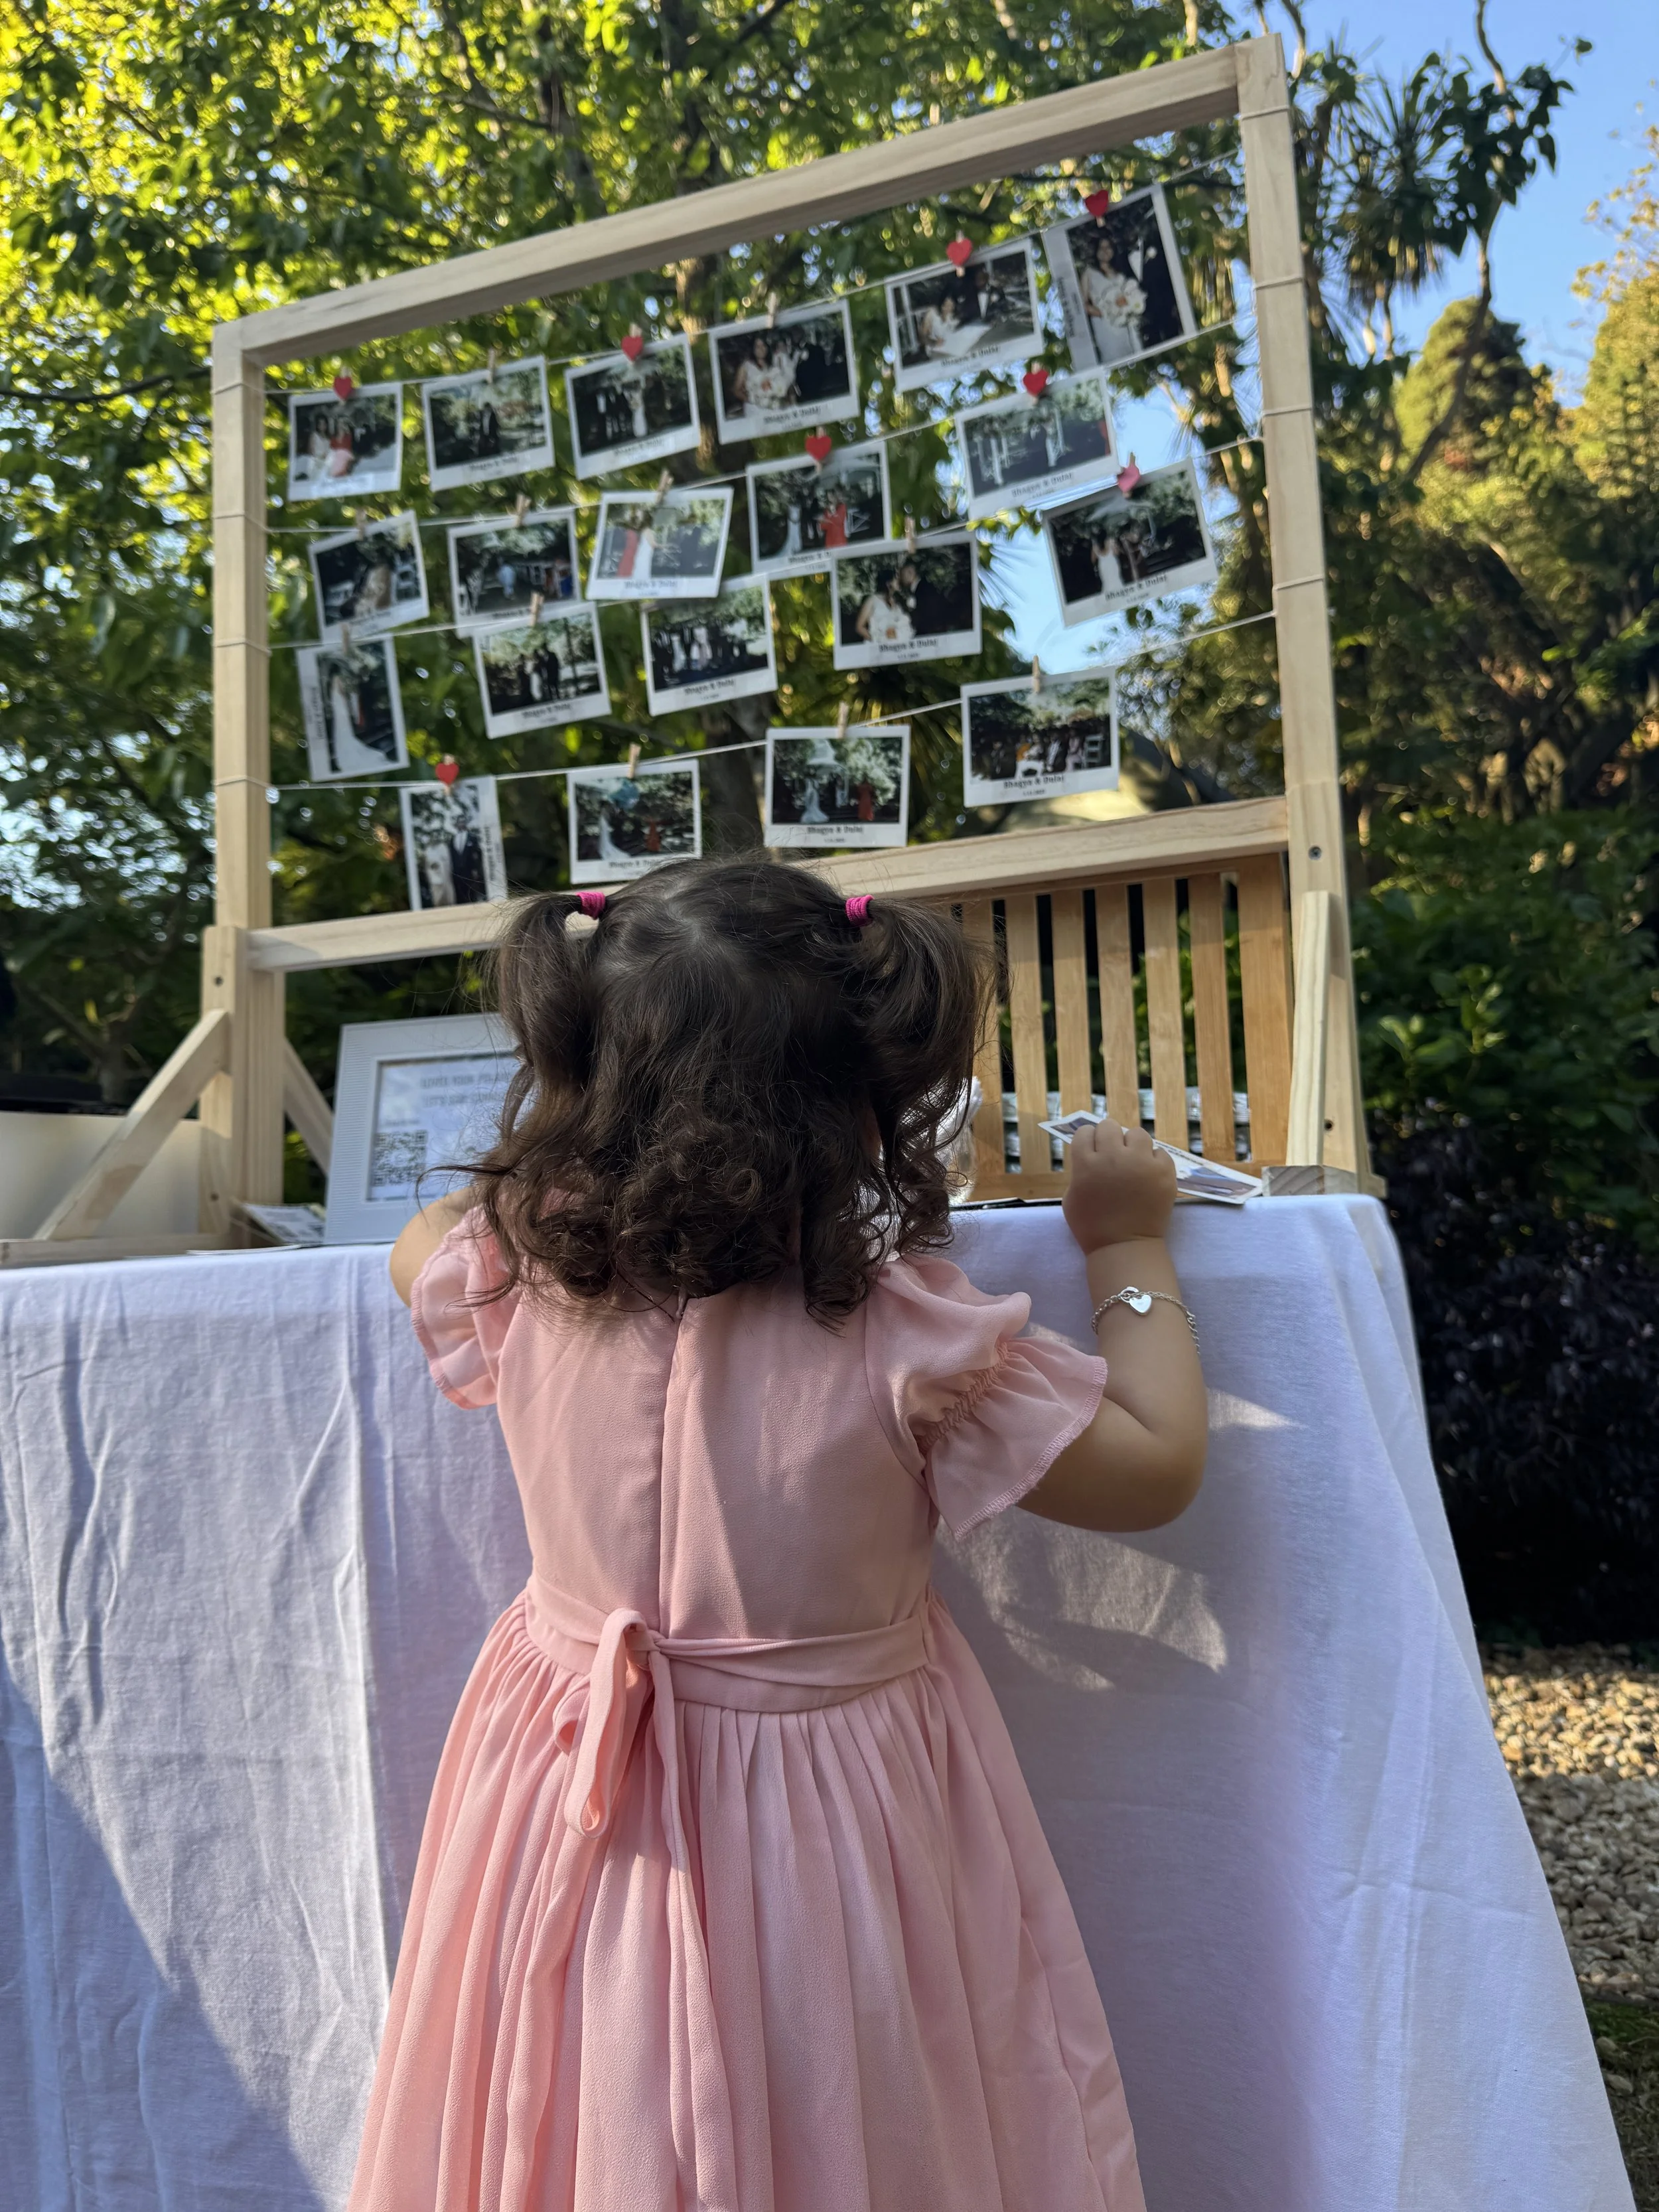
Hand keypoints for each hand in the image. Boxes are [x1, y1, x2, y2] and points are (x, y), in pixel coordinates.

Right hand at [1061, 1119, 1176, 1253]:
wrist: (1124, 1248)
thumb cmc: (1092, 1227)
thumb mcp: (1071, 1197)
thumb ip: (1079, 1171)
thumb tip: (1092, 1155)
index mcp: (1086, 1163)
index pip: (1085, 1132)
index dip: (1088, 1141)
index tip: (1092, 1151)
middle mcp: (1113, 1157)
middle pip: (1110, 1125)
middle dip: (1109, 1138)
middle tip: (1113, 1155)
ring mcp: (1141, 1162)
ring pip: (1137, 1133)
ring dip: (1133, 1145)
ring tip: (1134, 1163)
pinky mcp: (1164, 1171)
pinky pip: (1159, 1152)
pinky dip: (1153, 1161)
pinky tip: (1148, 1176)